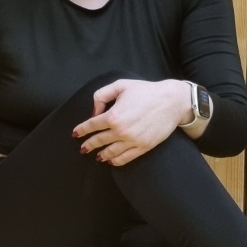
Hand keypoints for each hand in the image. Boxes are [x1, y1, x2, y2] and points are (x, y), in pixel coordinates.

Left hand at [72, 78, 192, 165]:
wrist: (171, 101)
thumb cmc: (146, 91)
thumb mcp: (120, 85)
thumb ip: (101, 96)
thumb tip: (94, 112)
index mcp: (113, 115)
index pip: (92, 125)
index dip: (81, 130)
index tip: (75, 134)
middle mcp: (120, 131)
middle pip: (99, 141)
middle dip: (88, 145)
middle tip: (82, 149)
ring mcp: (132, 141)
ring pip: (111, 152)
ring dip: (101, 155)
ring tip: (96, 156)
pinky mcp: (143, 147)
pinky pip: (126, 158)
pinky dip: (116, 161)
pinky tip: (111, 161)